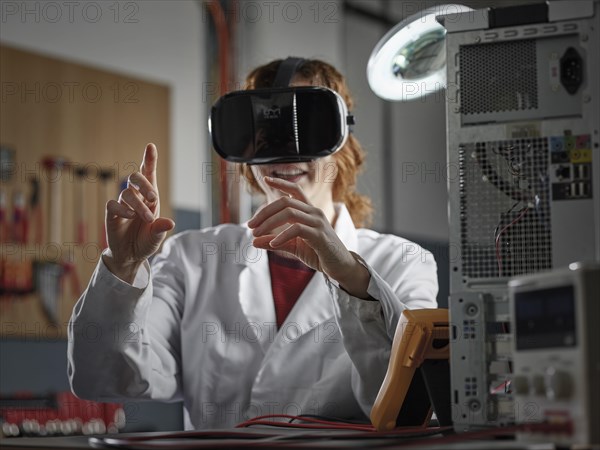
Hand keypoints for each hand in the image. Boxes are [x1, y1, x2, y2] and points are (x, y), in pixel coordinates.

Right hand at [103, 143, 174, 282]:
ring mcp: (123, 204)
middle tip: (153, 198)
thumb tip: (169, 223)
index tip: (150, 146)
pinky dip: (122, 209)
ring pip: (127, 192)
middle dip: (144, 183)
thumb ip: (160, 229)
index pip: (148, 174)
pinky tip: (129, 216)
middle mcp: (136, 197)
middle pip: (135, 177)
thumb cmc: (145, 241)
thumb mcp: (156, 237)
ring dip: (138, 205)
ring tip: (146, 218)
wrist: (131, 256)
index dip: (149, 160)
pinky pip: (113, 204)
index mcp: (150, 198)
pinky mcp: (111, 213)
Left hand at [247, 176, 370, 298]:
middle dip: (264, 212)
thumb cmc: (319, 254)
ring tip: (256, 234)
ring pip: (289, 213)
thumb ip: (275, 242)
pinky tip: (272, 244)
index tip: (266, 180)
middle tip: (250, 226)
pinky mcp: (319, 235)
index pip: (296, 190)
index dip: (281, 183)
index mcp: (309, 212)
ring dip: (269, 223)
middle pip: (286, 202)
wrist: (340, 267)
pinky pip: (297, 229)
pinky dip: (282, 236)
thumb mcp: (294, 247)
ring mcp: (318, 223)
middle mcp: (314, 213)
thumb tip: (253, 241)